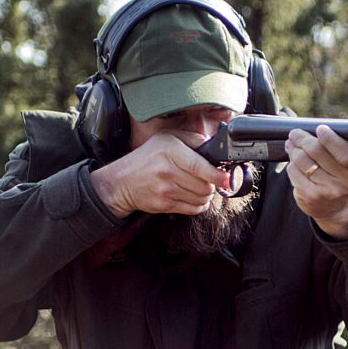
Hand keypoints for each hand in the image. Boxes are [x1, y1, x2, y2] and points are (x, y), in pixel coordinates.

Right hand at [90, 131, 229, 218]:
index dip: (217, 174)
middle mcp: (167, 170)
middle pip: (205, 185)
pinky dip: (198, 205)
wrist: (121, 182)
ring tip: (198, 187)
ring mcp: (165, 189)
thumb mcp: (167, 139)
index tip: (226, 178)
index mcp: (170, 150)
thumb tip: (215, 148)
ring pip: (201, 198)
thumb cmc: (147, 158)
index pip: (200, 166)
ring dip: (205, 195)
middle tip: (208, 180)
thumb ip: (192, 139)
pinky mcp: (164, 205)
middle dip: (211, 184)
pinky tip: (192, 197)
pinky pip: (192, 209)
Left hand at [284, 125, 347, 239]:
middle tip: (296, 132)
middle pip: (318, 153)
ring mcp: (328, 192)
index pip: (345, 153)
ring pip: (303, 161)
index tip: (320, 128)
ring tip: (293, 142)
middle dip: (303, 138)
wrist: (341, 207)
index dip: (330, 139)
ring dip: (294, 148)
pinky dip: (292, 162)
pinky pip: (294, 172)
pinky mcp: (310, 197)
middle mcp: (347, 183)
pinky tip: (293, 158)